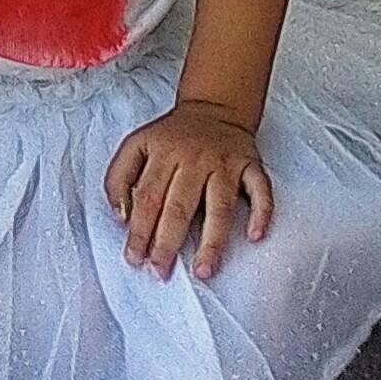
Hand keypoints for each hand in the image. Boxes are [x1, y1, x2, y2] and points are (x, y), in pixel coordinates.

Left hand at [103, 100, 273, 281]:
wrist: (214, 107)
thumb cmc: (172, 136)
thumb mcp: (137, 145)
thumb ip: (119, 178)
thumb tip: (121, 218)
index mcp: (162, 153)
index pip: (147, 197)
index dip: (139, 230)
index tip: (135, 258)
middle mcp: (194, 158)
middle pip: (179, 206)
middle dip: (168, 242)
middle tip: (161, 272)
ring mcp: (224, 163)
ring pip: (219, 206)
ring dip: (212, 241)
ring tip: (204, 271)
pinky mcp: (250, 165)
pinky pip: (260, 190)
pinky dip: (261, 212)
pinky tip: (253, 235)